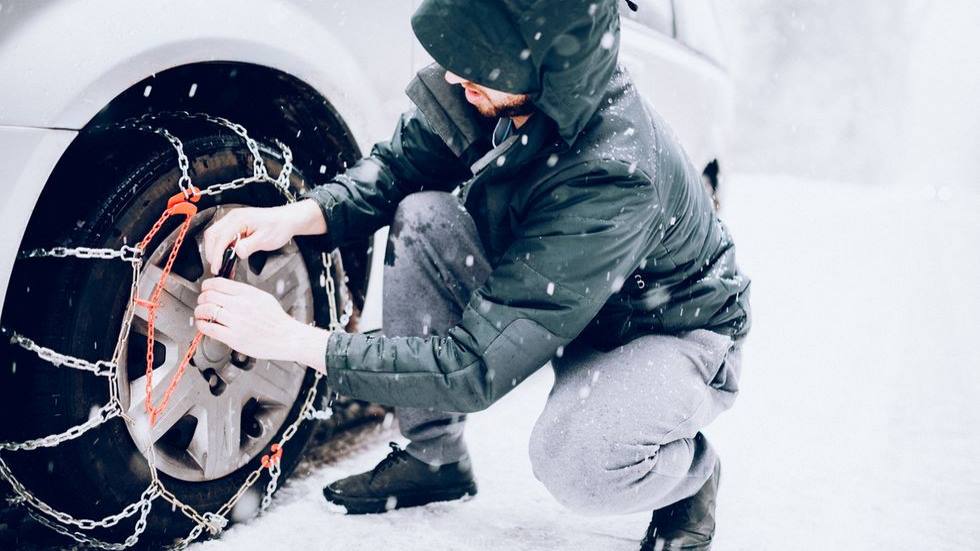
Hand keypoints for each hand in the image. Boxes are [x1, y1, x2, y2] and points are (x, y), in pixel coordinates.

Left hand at [194, 277, 329, 372]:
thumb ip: (244, 292)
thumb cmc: (277, 320)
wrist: (286, 338)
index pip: (218, 283)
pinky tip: (204, 325)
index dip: (207, 286)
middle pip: (208, 296)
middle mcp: (241, 305)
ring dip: (199, 311)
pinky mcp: (233, 337)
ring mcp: (236, 321)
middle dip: (201, 299)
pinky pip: (209, 328)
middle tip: (202, 302)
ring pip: (206, 310)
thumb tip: (225, 290)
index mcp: (248, 293)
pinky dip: (202, 325)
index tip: (206, 290)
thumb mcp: (263, 297)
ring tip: (201, 314)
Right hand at [202, 199, 326, 274]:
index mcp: (239, 219)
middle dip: (211, 252)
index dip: (216, 255)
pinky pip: (223, 235)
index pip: (221, 238)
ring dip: (214, 249)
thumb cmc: (279, 226)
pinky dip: (221, 246)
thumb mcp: (265, 239)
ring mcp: (233, 220)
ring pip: (215, 235)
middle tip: (216, 267)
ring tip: (220, 263)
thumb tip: (236, 253)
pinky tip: (226, 256)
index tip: (216, 267)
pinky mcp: (236, 224)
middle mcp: (233, 217)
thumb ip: (249, 246)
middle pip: (212, 235)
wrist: (287, 219)